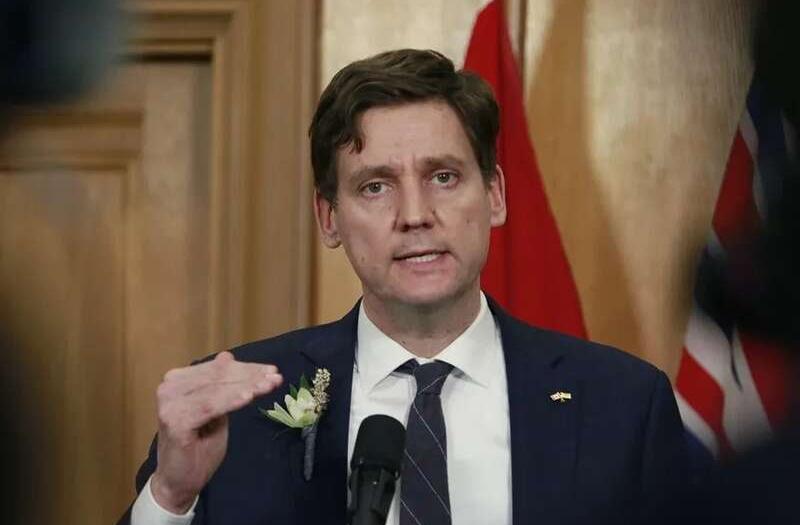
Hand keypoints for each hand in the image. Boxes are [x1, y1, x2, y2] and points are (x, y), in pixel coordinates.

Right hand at [150, 351, 282, 512]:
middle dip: (250, 376)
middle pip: (218, 376)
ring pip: (217, 389)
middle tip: (276, 376)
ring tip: (269, 385)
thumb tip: (227, 356)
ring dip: (246, 386)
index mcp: (178, 381)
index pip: (217, 369)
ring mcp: (170, 403)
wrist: (178, 481)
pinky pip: (210, 406)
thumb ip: (221, 386)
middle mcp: (170, 387)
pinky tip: (249, 397)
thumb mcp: (216, 411)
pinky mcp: (175, 420)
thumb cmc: (198, 447)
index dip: (246, 368)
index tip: (272, 370)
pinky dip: (231, 400)